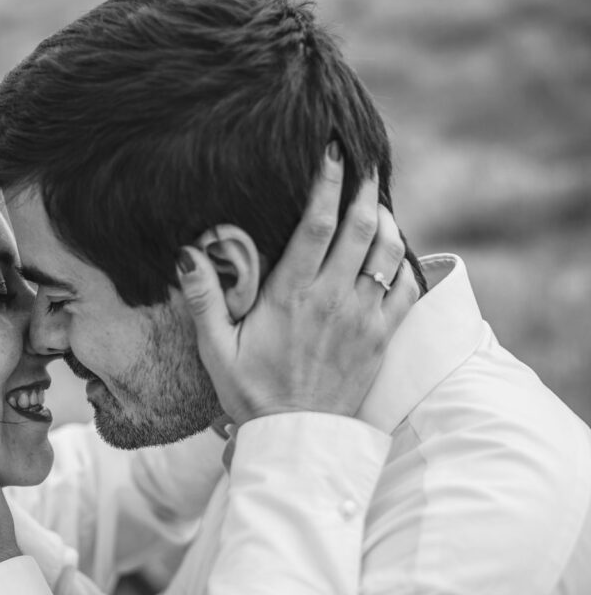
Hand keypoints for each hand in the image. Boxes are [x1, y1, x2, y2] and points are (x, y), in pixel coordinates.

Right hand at [177, 145, 418, 424]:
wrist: (296, 441)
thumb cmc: (251, 393)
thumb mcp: (215, 349)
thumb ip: (203, 299)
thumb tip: (187, 253)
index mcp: (291, 296)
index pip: (316, 226)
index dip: (327, 184)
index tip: (335, 152)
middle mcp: (333, 300)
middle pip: (361, 229)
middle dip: (365, 190)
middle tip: (366, 164)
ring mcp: (364, 319)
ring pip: (390, 253)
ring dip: (387, 222)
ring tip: (377, 204)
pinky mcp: (382, 338)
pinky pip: (407, 289)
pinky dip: (405, 263)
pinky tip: (395, 253)